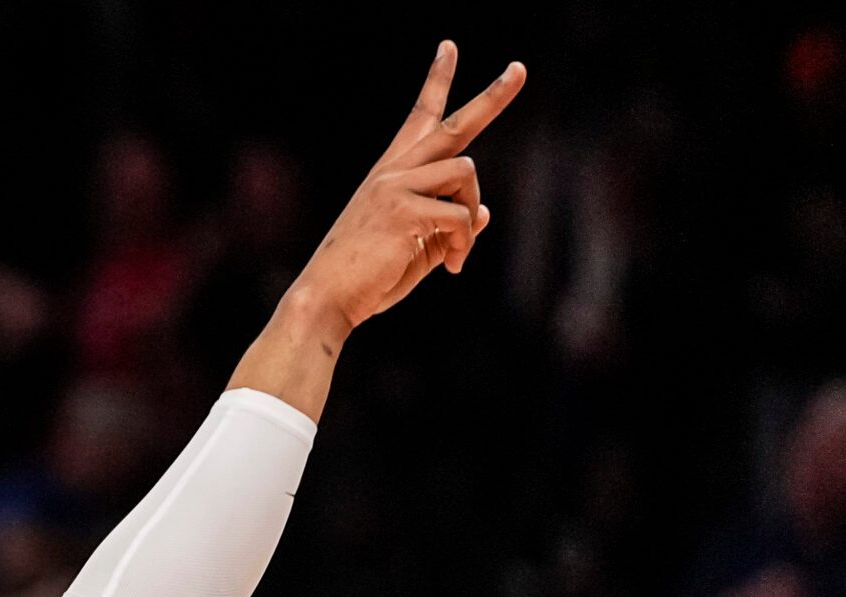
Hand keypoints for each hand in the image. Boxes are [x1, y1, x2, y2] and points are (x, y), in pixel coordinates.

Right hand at [292, 43, 526, 335]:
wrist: (326, 300)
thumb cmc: (365, 281)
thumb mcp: (414, 249)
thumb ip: (448, 228)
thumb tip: (485, 213)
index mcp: (390, 176)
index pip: (419, 119)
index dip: (436, 81)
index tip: (449, 47)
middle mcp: (392, 173)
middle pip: (453, 124)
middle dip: (492, 97)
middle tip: (519, 69)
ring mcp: (395, 187)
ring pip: (466, 173)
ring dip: (470, 214)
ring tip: (456, 253)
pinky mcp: (404, 210)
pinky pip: (461, 215)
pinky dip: (464, 243)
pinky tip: (451, 266)